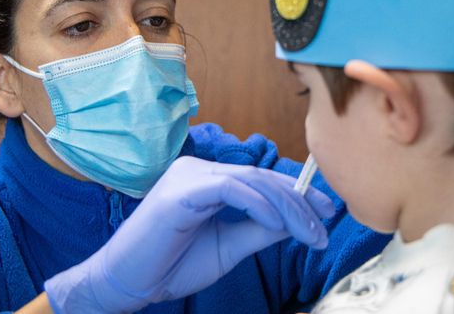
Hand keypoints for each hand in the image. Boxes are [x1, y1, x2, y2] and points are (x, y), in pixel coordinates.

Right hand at [44, 156, 333, 312]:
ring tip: (311, 232)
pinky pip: (232, 189)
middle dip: (299, 200)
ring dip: (288, 206)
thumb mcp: (228, 247)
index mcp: (206, 180)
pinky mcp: (182, 190)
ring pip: (252, 180)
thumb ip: (259, 230)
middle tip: (327, 223)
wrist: (127, 284)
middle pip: (261, 176)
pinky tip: (281, 224)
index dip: (296, 194)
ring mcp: (188, 176)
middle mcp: (197, 170)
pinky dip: (261, 205)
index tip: (325, 214)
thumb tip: (295, 221)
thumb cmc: (169, 266)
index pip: (259, 179)